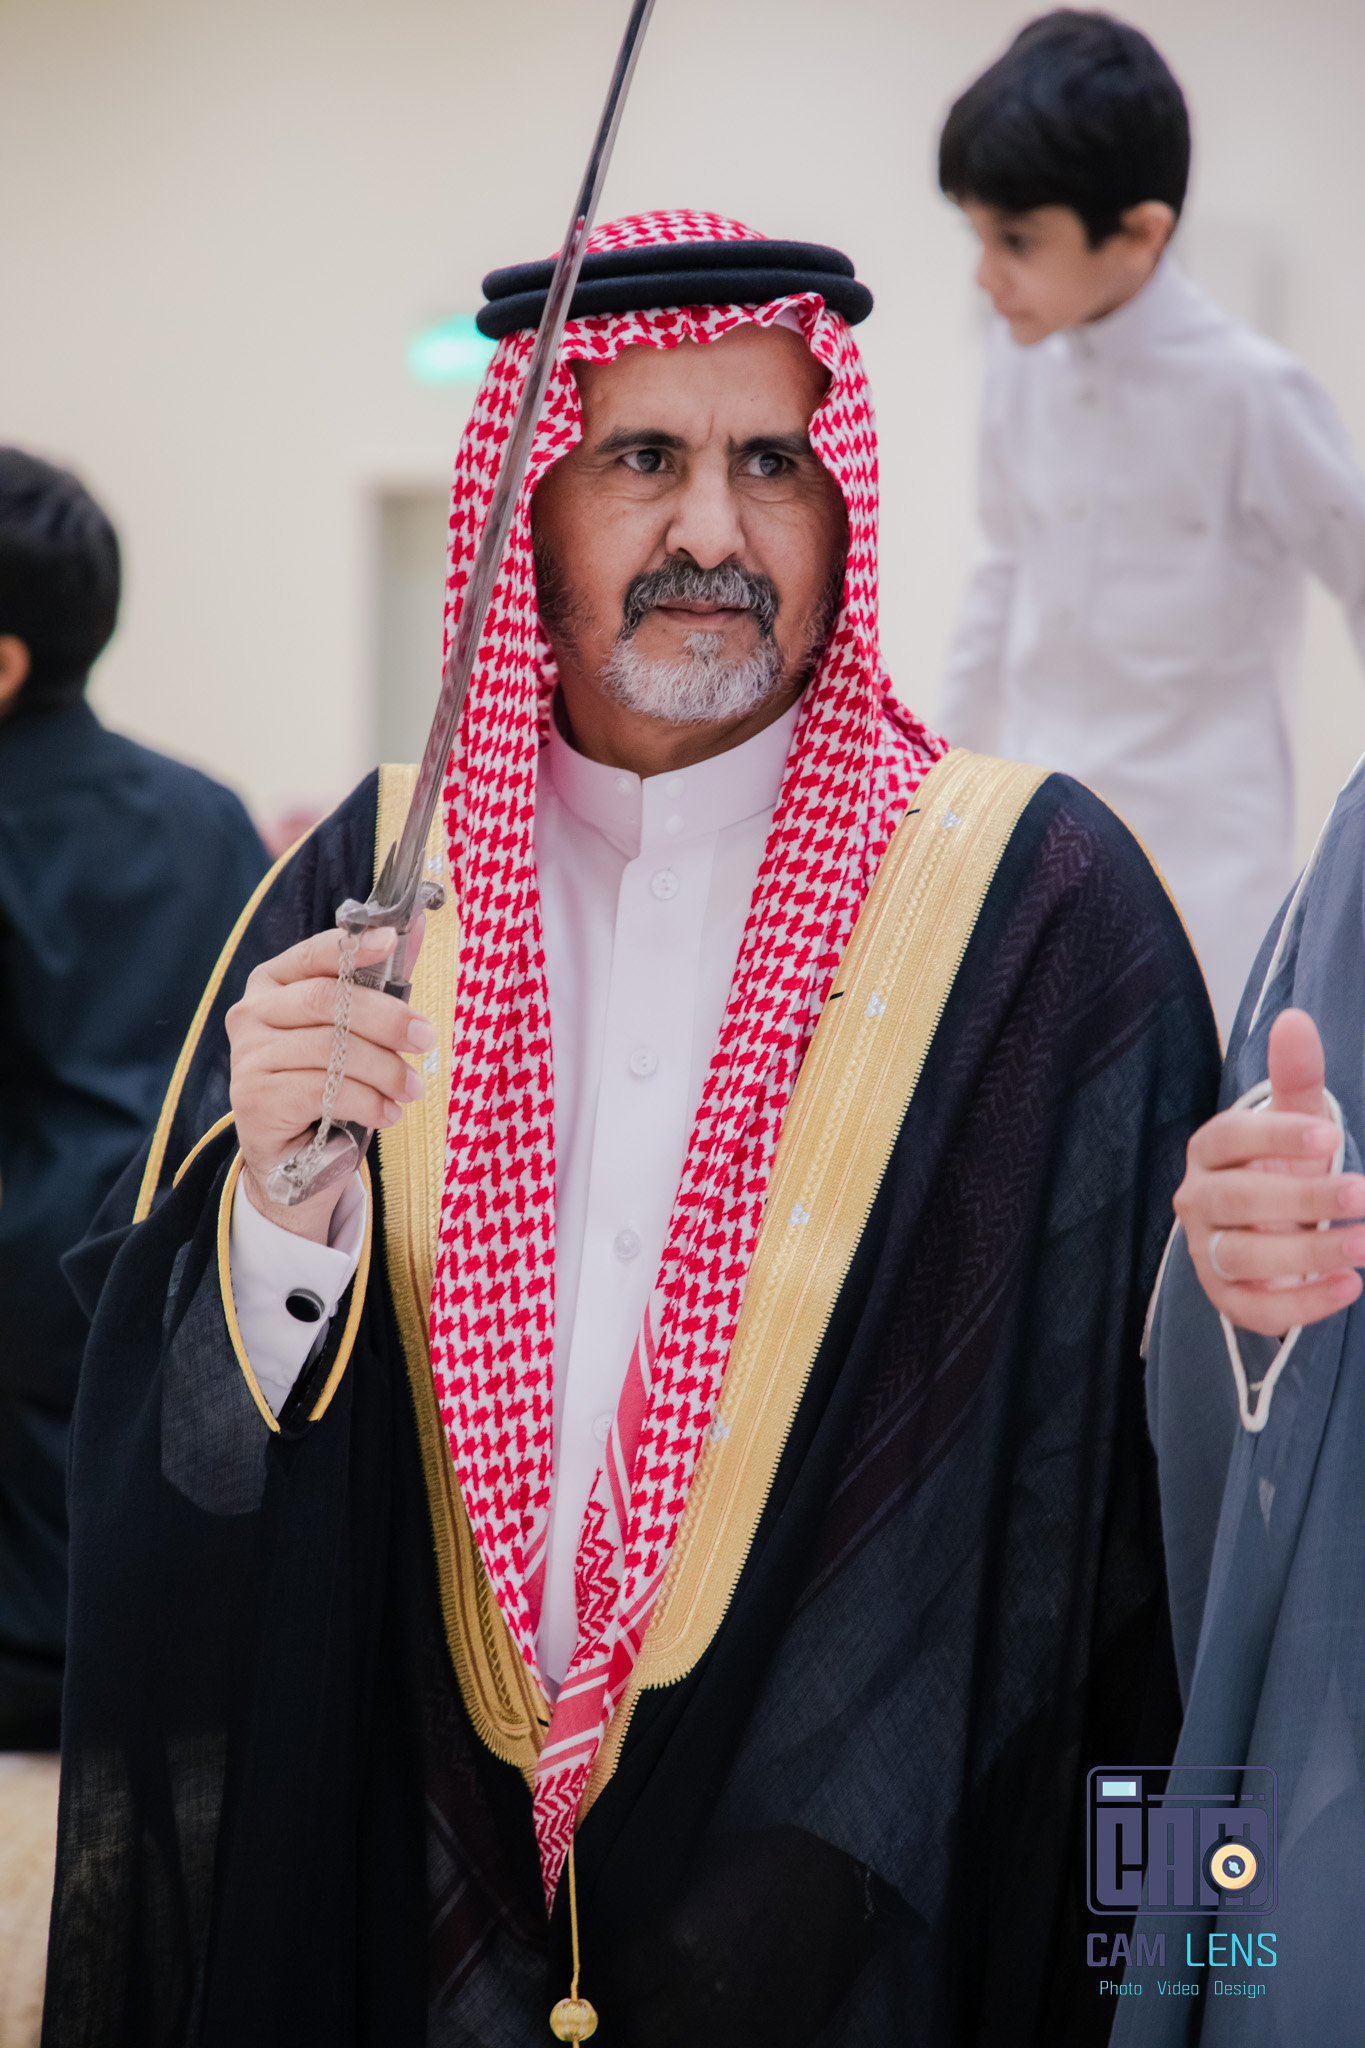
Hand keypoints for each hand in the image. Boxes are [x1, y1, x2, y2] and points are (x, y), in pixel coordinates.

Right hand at [226, 925, 432, 1242]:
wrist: (294, 1154)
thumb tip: (413, 926)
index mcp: (274, 982)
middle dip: (385, 1019)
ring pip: (328, 1050)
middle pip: (326, 1001)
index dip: (352, 947)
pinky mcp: (255, 1098)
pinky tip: (387, 1112)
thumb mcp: (355, 1030)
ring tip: (411, 1088)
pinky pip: (321, 1090)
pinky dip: (365, 1101)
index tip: (391, 942)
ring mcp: (248, 1056)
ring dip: (383, 1070)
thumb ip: (377, 981)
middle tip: (424, 1039)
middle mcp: (252, 1013)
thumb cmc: (327, 1079)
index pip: (313, 955)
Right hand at [1174, 1008, 1364, 1333]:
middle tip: (1364, 1194)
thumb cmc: (1284, 1167)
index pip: (1230, 1138)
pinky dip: (1300, 1305)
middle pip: (1236, 1200)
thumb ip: (1295, 1076)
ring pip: (1241, 1256)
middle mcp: (1197, 1201)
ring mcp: (1206, 1252)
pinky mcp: (1226, 1296)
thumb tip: (1294, 1019)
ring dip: (1306, 1256)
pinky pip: (1252, 1308)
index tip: (1332, 1137)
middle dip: (1302, 1200)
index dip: (1276, 1138)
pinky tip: (1348, 1287)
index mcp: (1209, 1150)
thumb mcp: (1296, 1120)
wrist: (1274, 1228)